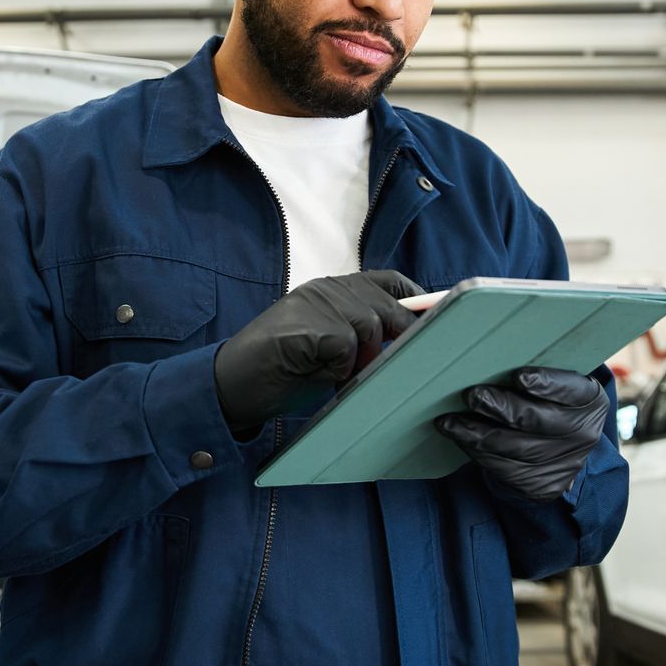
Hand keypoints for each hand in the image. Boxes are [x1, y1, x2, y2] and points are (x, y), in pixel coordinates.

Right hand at [213, 270, 423, 431]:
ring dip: (359, 358)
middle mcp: (326, 288)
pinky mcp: (308, 324)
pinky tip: (316, 373)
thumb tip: (407, 343)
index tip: (434, 318)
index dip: (415, 298)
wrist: (232, 384)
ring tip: (333, 374)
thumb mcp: (331, 349)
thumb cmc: (283, 371)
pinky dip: (338, 367)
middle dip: (394, 337)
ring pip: (368, 325)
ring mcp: (315, 303)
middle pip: (386, 304)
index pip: (387, 281)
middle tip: (375, 366)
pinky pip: (346, 346)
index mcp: (332, 289)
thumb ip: (363, 338)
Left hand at [435, 367, 609, 502]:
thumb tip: (491, 353)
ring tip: (448, 421)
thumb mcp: (555, 381)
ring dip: (475, 433)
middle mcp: (582, 433)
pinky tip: (458, 436)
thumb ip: (534, 368)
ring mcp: (563, 463)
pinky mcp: (540, 484)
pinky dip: (476, 451)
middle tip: (471, 395)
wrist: (561, 448)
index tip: (519, 377)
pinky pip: (503, 468)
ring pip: (513, 448)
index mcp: (589, 399)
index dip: (545, 383)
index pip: (569, 390)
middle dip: (500, 407)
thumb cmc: (548, 400)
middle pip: (536, 420)